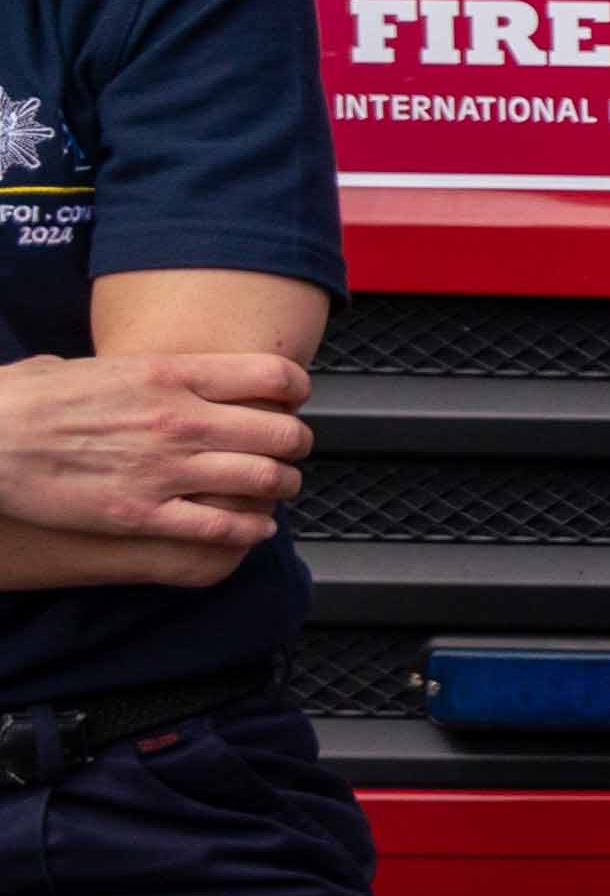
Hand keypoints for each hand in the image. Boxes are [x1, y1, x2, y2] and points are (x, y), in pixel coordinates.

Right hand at [0, 343, 311, 583]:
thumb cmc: (20, 400)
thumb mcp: (84, 366)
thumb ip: (130, 371)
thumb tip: (140, 373)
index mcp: (168, 374)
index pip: (273, 376)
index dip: (296, 390)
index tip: (292, 399)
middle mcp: (180, 421)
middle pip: (283, 433)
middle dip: (295, 444)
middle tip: (289, 450)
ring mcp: (165, 470)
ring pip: (265, 482)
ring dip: (281, 487)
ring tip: (277, 488)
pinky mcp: (143, 515)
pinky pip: (225, 528)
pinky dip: (251, 530)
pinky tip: (255, 528)